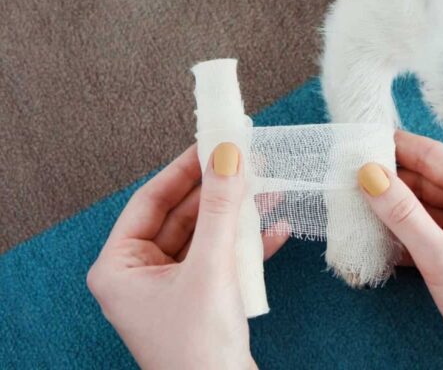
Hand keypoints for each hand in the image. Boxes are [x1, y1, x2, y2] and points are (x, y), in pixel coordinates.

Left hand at [87, 143, 287, 369]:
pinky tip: (275, 230)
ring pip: (206, 235)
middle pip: (182, 215)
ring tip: (268, 189)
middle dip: (218, 191)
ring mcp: (171, 288)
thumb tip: (227, 155)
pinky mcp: (200, 299)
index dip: (184, 169)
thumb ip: (220, 207)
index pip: (150, 200)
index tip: (212, 142)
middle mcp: (140, 276)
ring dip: (237, 215)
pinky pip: (221, 259)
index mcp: (119, 267)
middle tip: (245, 159)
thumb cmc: (199, 349)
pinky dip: (246, 245)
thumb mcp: (211, 267)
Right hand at [359, 131, 442, 369]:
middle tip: (344, 177)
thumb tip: (370, 174)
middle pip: (428, 180)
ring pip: (427, 208)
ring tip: (352, 205)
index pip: (433, 155)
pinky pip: (433, 232)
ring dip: (394, 210)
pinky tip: (377, 238)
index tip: (358, 140)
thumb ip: (403, 214)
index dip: (394, 146)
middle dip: (389, 180)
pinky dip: (407, 235)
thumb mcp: (441, 259)